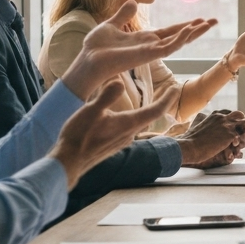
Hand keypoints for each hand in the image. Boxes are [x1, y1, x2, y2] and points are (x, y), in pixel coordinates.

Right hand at [51, 81, 181, 187]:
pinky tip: (127, 117)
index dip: (168, 98)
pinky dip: (136, 119)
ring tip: (152, 102)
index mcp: (128, 124)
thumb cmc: (79, 136)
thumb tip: (119, 81)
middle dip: (162, 103)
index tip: (176, 88)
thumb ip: (106, 96)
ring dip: (149, 111)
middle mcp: (129, 134)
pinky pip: (130, 129)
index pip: (155, 110)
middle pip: (151, 116)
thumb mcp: (91, 111)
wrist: (68, 162)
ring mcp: (122, 141)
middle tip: (170, 91)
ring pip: (140, 123)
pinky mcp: (113, 145)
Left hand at [59, 1, 215, 98]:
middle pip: (179, 36)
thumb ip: (123, 15)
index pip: (170, 31)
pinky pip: (167, 48)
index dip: (185, 25)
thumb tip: (134, 2)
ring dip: (193, 33)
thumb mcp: (111, 24)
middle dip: (197, 29)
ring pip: (178, 42)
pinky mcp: (146, 56)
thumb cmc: (96, 47)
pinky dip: (178, 39)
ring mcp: (150, 52)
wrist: (88, 59)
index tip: (200, 19)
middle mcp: (151, 46)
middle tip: (214, 21)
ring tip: (208, 24)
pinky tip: (188, 30)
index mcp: (144, 39)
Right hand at [176, 109, 244, 167]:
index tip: (230, 128)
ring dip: (242, 133)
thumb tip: (204, 125)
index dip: (232, 120)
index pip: (230, 112)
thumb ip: (206, 124)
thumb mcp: (198, 126)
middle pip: (240, 115)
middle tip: (236, 135)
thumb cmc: (190, 140)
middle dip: (240, 124)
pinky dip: (237, 145)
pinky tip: (230, 151)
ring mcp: (227, 125)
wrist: (189, 146)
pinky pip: (241, 138)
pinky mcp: (230, 135)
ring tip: (235, 143)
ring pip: (244, 125)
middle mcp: (223, 117)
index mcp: (215, 115)